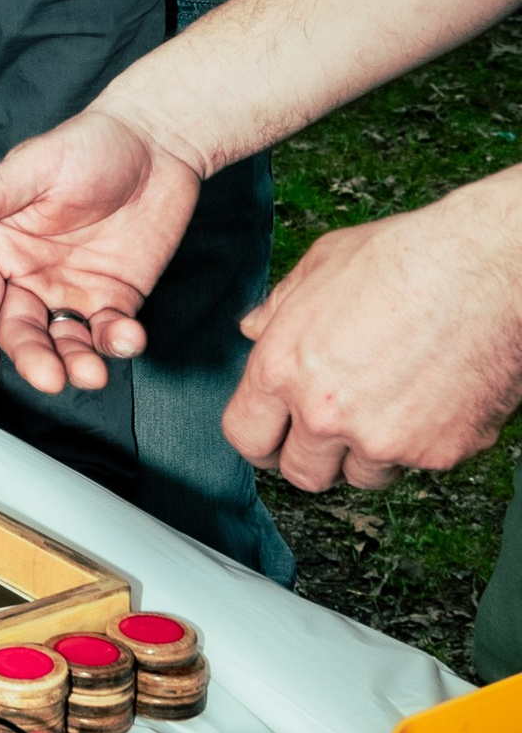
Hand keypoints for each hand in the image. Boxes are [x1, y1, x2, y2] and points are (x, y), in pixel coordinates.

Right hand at [0, 107, 205, 394]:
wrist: (157, 143)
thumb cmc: (87, 145)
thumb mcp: (35, 167)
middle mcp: (30, 275)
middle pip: (19, 332)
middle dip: (32, 359)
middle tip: (49, 377)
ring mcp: (74, 290)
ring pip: (63, 342)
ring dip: (74, 363)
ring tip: (91, 373)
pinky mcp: (116, 298)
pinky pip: (109, 333)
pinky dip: (117, 344)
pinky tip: (129, 337)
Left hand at [224, 177, 521, 488]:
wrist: (485, 271)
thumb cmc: (406, 258)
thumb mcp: (321, 265)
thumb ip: (278, 307)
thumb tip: (253, 329)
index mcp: (283, 369)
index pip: (246, 436)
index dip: (262, 436)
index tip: (276, 433)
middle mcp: (325, 415)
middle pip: (302, 473)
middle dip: (315, 455)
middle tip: (337, 427)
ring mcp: (382, 440)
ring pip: (364, 475)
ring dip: (372, 449)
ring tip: (394, 396)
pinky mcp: (436, 453)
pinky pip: (419, 464)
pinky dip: (425, 439)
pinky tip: (435, 393)